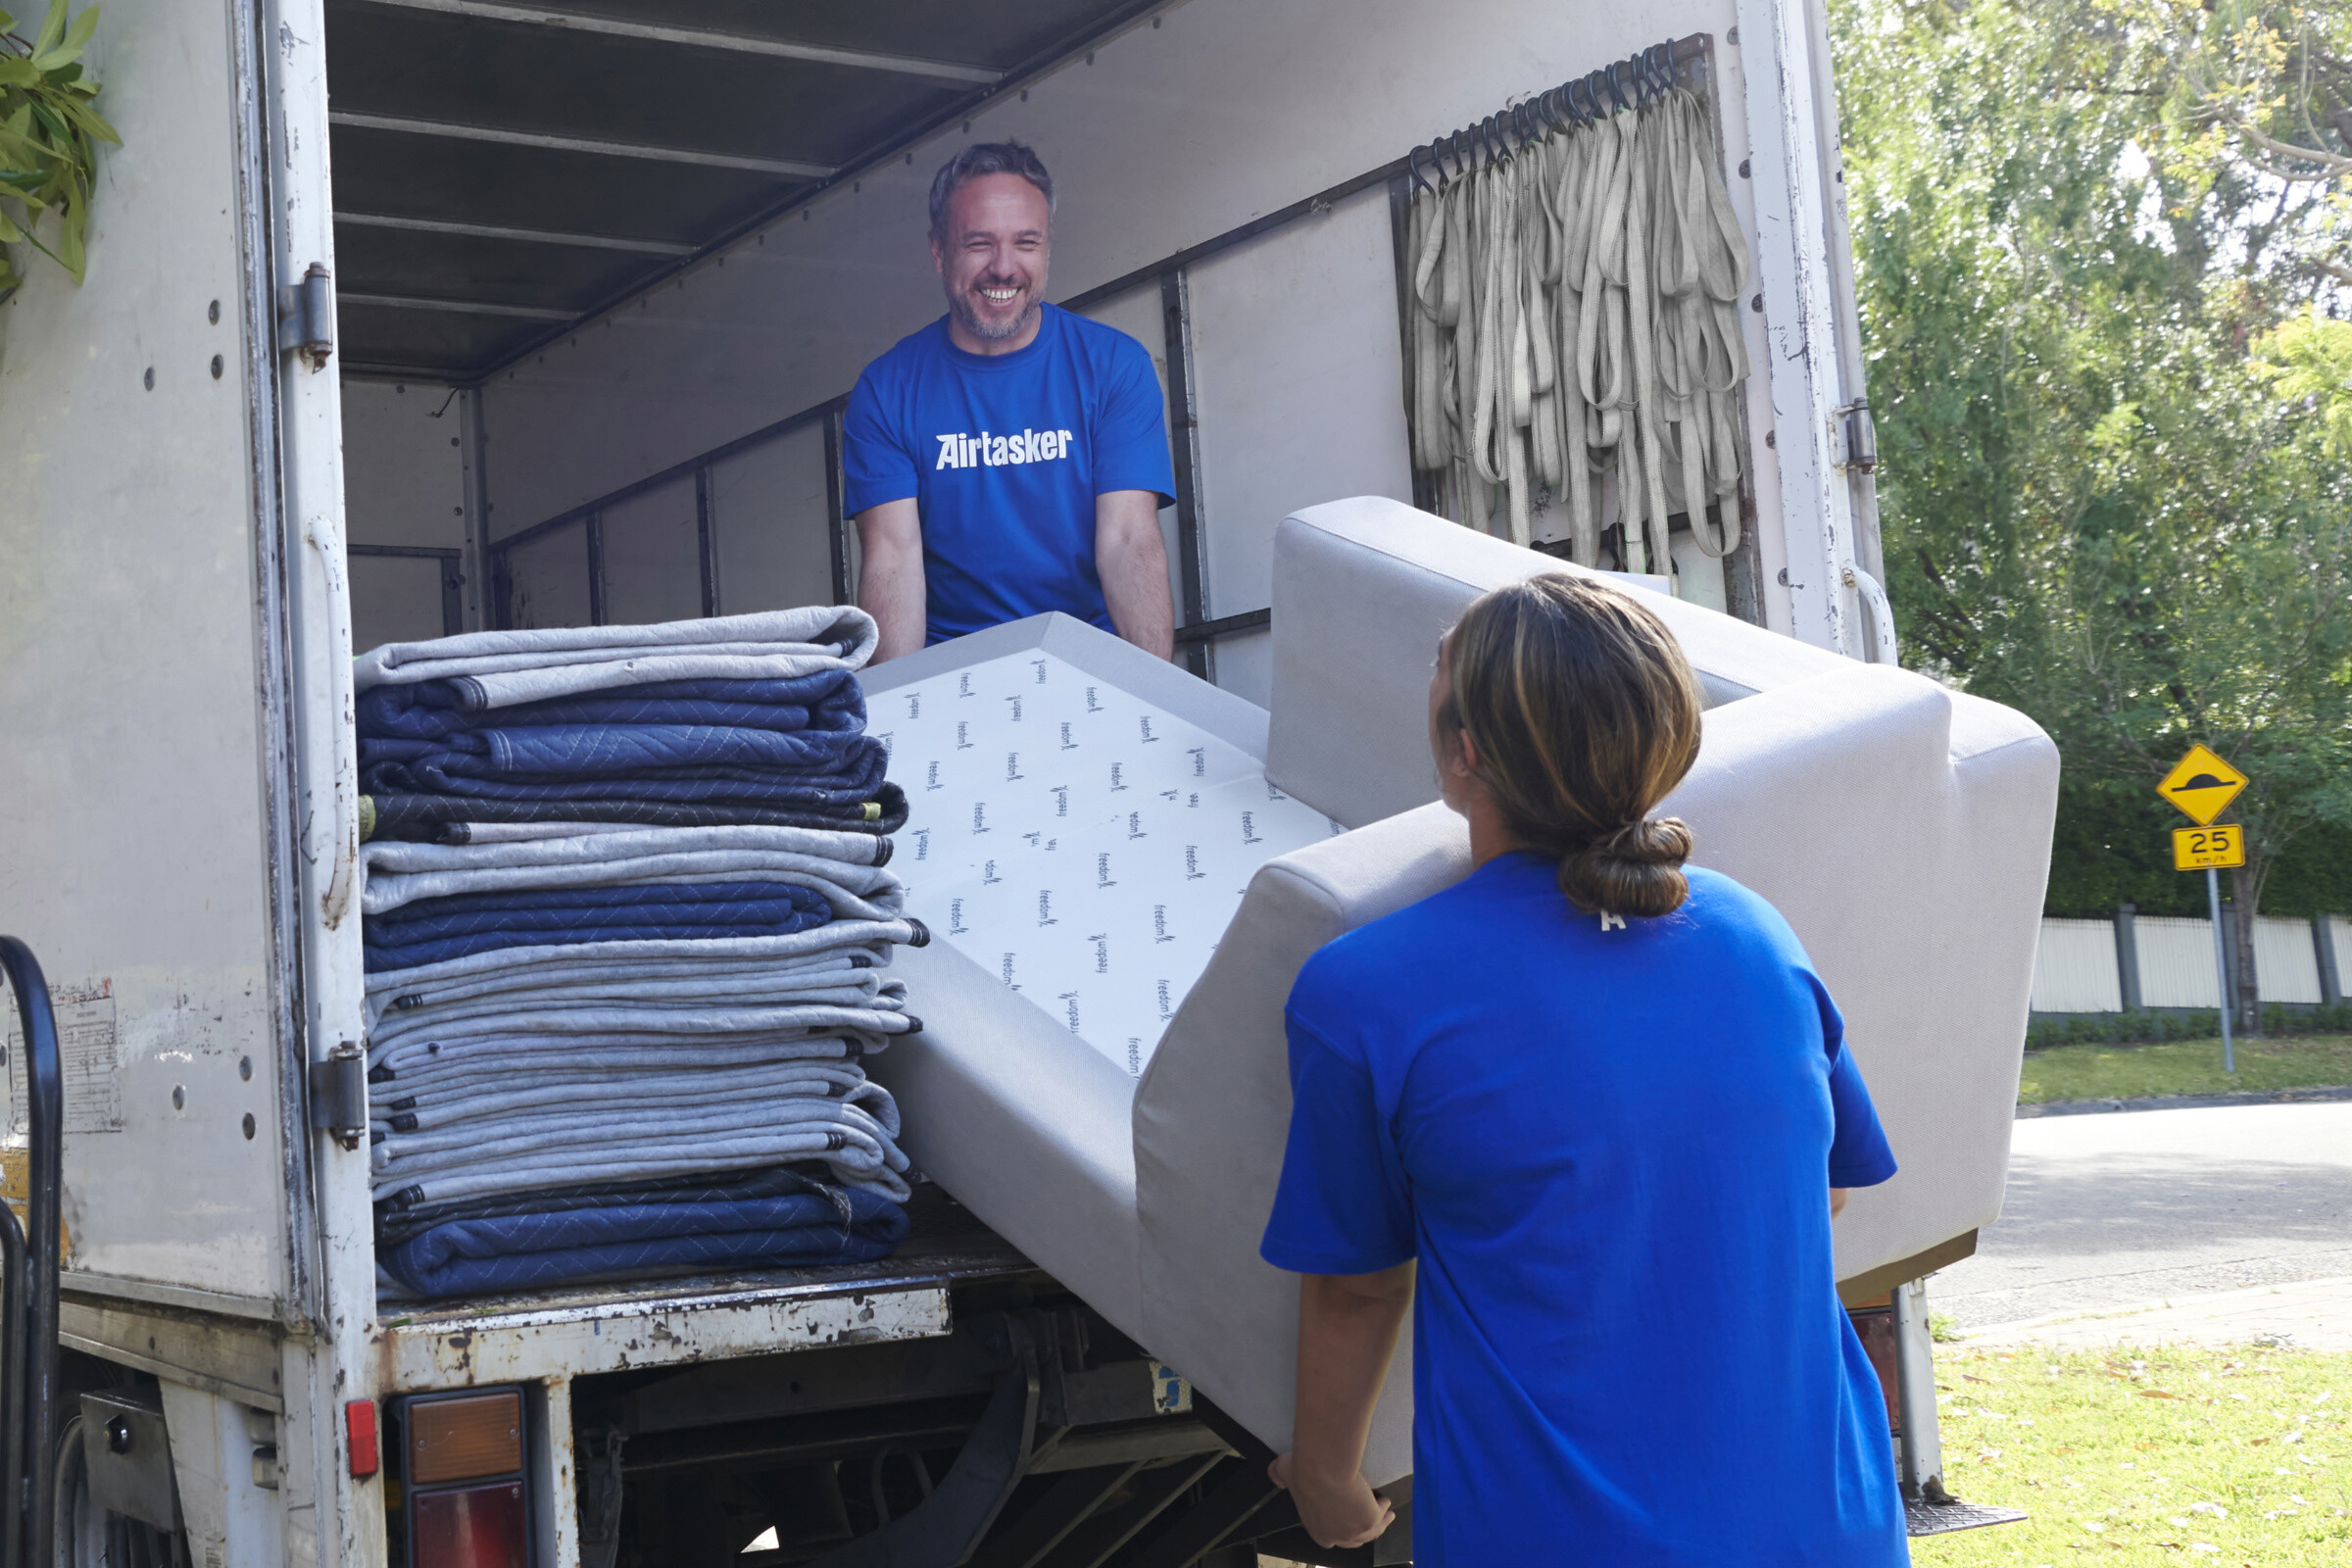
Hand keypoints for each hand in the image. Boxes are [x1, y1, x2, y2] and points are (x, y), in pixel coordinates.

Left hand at [1269, 1451, 1394, 1549]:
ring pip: (1371, 1532)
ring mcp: (1355, 1531)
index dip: (1339, 1530)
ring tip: (1386, 1514)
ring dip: (1379, 1524)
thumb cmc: (1302, 1470)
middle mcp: (1336, 1536)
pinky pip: (1381, 1516)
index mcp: (1317, 1530)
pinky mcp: (1371, 1519)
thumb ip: (1277, 1476)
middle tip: (1369, 1521)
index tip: (1344, 1520)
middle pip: (1354, 1539)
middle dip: (1361, 1531)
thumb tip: (1273, 1475)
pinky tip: (1386, 1502)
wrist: (1323, 1468)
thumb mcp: (1283, 1473)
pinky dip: (1384, 1510)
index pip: (1331, 1538)